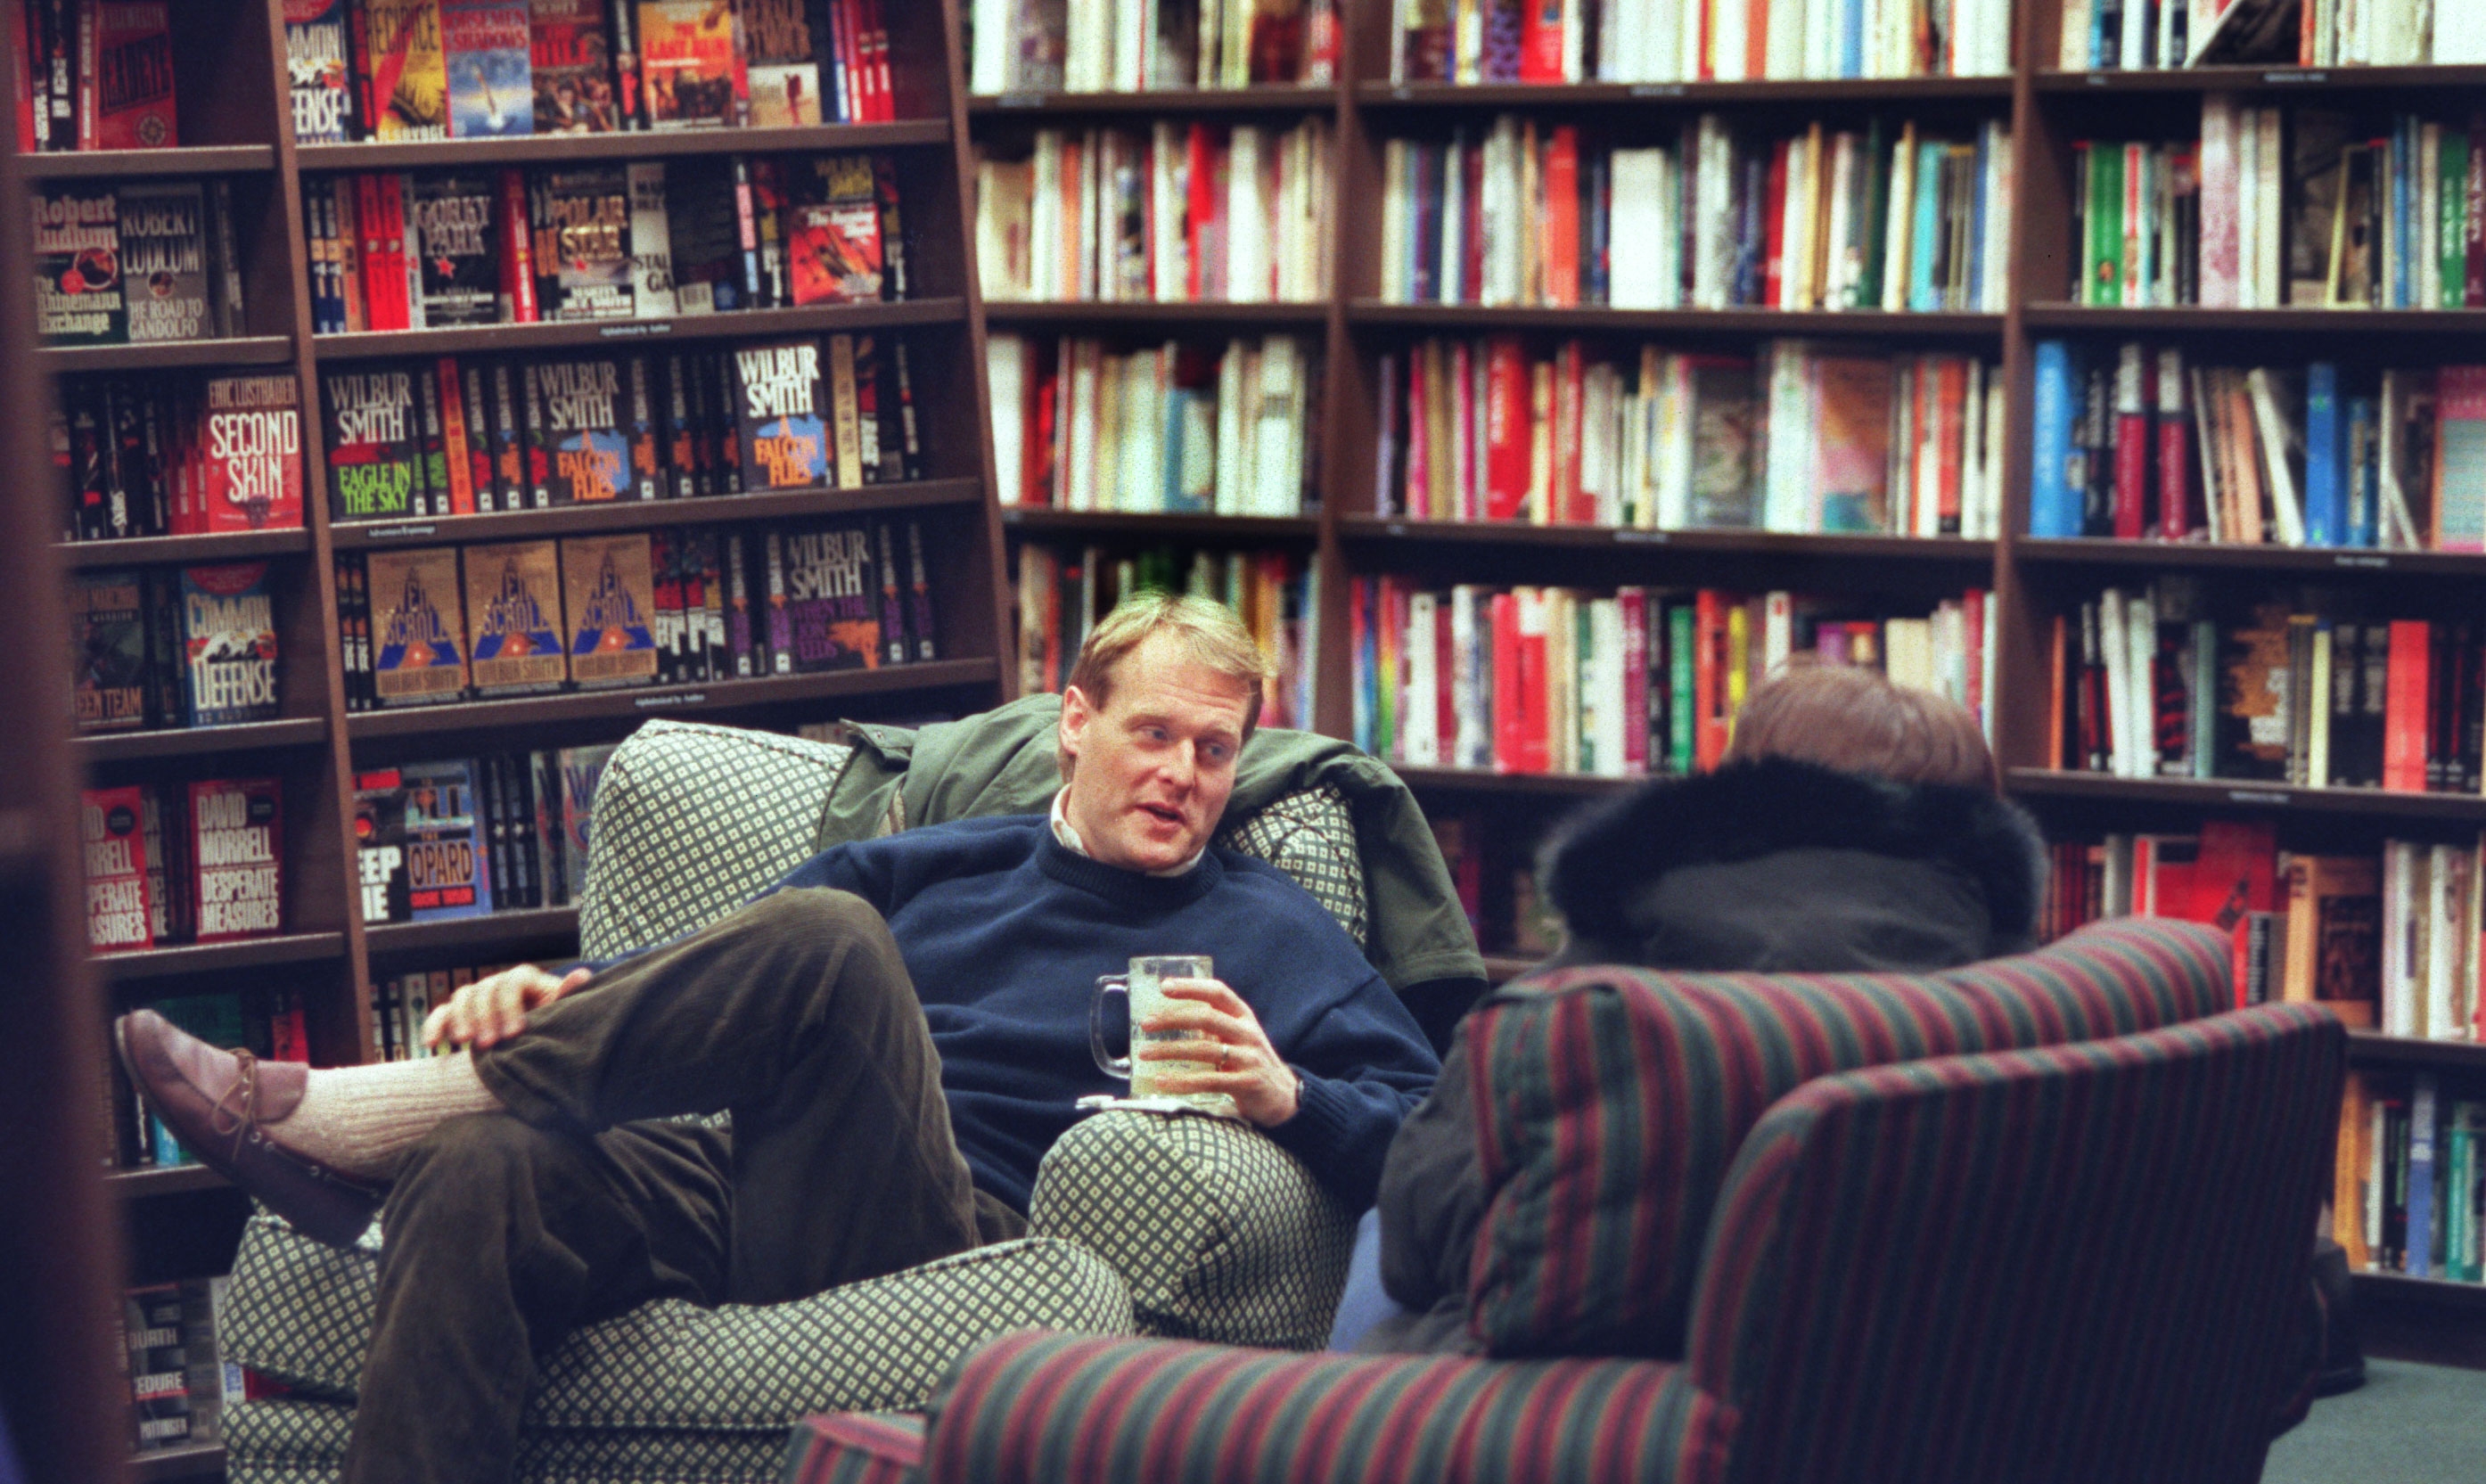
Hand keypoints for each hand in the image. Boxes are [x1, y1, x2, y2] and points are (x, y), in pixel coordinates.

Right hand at [423, 964, 590, 1051]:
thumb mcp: (563, 1010)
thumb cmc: (554, 1020)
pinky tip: (431, 1044)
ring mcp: (478, 996)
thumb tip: (582, 974)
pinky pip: (442, 1014)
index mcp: (524, 978)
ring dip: (460, 1019)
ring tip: (464, 1042)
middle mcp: (498, 983)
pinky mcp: (461, 1013)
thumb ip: (567, 995)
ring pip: (461, 997)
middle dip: (484, 1017)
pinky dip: (434, 1025)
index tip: (515, 1033)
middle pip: (484, 990)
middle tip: (488, 1044)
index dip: (511, 1006)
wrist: (539, 1034)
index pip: (512, 983)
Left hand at [1137, 978, 1300, 1127]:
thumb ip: (1213, 1026)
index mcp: (1243, 1016)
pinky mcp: (1246, 1083)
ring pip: (1203, 1050)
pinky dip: (1182, 1081)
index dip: (1191, 986)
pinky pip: (1208, 1080)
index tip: (1164, 986)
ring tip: (1144, 1054)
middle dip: (1172, 1019)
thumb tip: (1168, 1018)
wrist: (1284, 1096)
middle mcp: (1247, 1032)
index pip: (1217, 992)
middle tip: (1145, 1024)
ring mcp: (1248, 1058)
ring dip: (1170, 1050)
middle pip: (1206, 1018)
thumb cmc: (1250, 1062)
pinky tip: (1162, 1081)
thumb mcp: (1238, 1037)